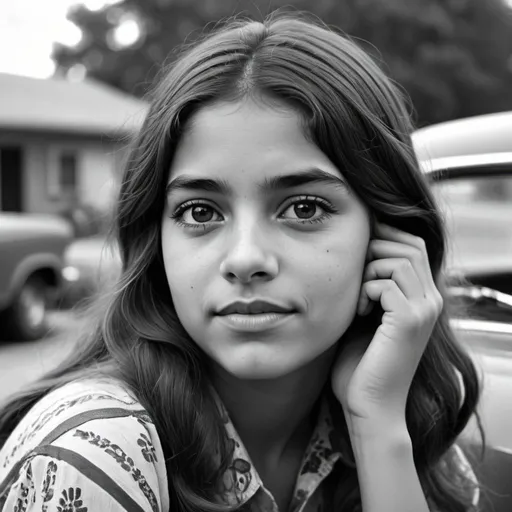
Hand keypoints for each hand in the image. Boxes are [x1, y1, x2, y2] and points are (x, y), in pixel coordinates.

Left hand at [331, 222, 442, 424]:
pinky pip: (386, 284)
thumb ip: (372, 286)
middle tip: (354, 275)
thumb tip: (356, 254)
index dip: (386, 238)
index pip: (415, 247)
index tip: (357, 247)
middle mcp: (431, 301)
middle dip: (375, 250)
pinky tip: (357, 312)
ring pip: (399, 260)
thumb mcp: (368, 316)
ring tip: (357, 298)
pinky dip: (365, 291)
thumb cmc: (362, 363)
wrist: (370, 405)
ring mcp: (423, 310)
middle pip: (410, 247)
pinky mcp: (409, 321)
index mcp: (423, 298)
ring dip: (369, 270)